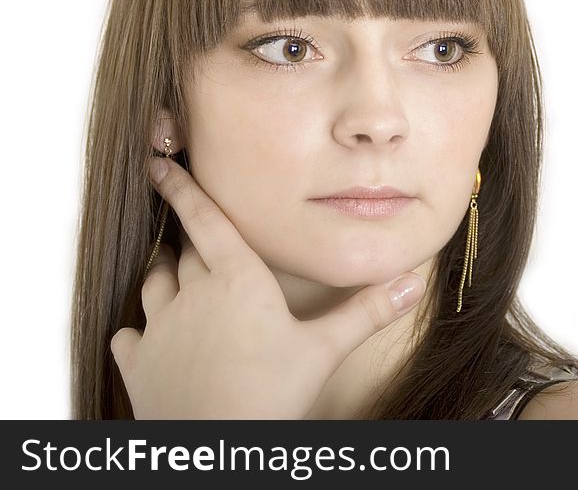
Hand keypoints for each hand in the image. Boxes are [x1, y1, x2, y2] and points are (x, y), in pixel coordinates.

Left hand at [110, 157, 426, 418]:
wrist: (215, 446)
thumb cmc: (269, 396)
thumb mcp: (324, 350)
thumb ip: (366, 312)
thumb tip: (412, 283)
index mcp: (236, 280)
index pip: (204, 220)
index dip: (181, 189)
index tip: (160, 165)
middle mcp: (192, 294)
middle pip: (184, 252)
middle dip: (188, 239)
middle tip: (192, 230)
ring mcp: (159, 329)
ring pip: (153, 285)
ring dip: (162, 276)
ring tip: (169, 272)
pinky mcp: (138, 364)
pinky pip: (129, 335)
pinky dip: (137, 331)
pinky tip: (145, 337)